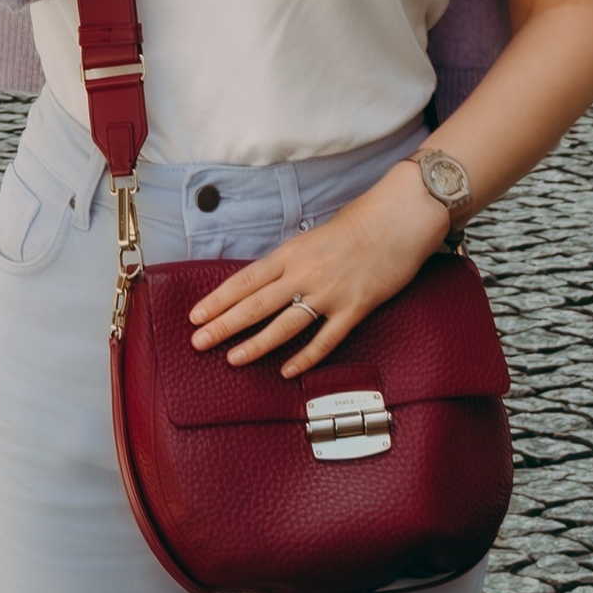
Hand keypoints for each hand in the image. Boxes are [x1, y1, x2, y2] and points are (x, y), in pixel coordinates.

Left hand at [186, 164, 450, 379]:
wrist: (397, 221)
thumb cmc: (357, 223)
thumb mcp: (313, 237)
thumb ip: (291, 261)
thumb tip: (268, 282)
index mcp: (291, 252)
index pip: (245, 280)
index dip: (218, 299)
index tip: (196, 315)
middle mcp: (304, 273)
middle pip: (255, 304)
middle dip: (224, 325)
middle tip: (198, 342)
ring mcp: (328, 294)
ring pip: (283, 325)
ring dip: (256, 344)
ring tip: (232, 359)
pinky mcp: (353, 309)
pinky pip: (324, 339)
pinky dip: (304, 358)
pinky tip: (287, 371)